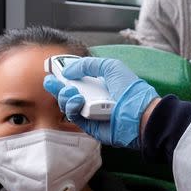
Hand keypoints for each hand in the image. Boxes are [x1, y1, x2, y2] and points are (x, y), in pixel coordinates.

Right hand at [43, 57, 158, 147]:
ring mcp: (92, 112)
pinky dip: (72, 108)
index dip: (66, 75)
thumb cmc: (130, 90)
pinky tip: (77, 100)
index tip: (55, 71)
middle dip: (58, 87)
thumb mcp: (111, 66)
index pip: (78, 79)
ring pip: (69, 105)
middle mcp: (94, 98)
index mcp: (100, 84)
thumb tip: (68, 70)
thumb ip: (88, 64)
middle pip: (69, 93)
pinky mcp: (90, 126)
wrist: (139, 114)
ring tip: (70, 91)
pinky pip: (75, 117)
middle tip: (50, 81)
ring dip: (64, 96)